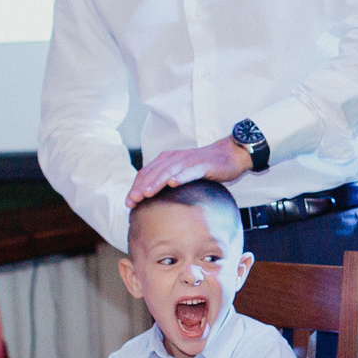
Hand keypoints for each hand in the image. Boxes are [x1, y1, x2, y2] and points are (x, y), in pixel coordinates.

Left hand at [128, 138, 249, 205]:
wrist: (229, 155)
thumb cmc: (204, 168)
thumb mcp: (182, 173)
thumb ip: (168, 182)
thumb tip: (154, 201)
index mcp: (167, 160)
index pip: (146, 173)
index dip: (136, 187)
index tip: (128, 203)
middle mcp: (174, 158)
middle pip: (153, 173)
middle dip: (141, 187)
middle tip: (132, 201)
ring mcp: (188, 160)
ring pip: (168, 171)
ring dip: (156, 183)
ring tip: (146, 194)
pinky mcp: (202, 164)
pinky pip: (189, 171)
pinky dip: (180, 176)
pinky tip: (173, 183)